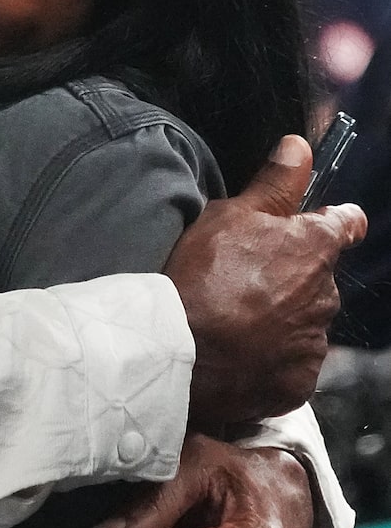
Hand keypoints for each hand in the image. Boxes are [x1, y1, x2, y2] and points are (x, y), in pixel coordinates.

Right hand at [165, 134, 363, 430]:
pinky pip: (291, 363)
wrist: (181, 351)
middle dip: (291, 276)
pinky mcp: (298, 381)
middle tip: (243, 279)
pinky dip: (271, 357)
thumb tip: (299, 146)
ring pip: (304, 321)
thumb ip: (274, 183)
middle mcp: (326, 295)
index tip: (319, 222)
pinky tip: (238, 351)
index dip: (333, 220)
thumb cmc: (203, 276)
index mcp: (315, 248)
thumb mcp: (231, 214)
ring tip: (234, 319)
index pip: (345, 224)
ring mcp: (314, 342)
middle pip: (317, 278)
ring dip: (280, 318)